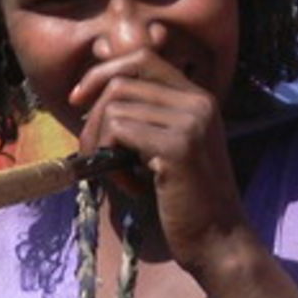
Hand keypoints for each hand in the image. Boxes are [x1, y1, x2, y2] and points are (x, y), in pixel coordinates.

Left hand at [70, 47, 248, 271]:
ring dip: (102, 146)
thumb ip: (144, 118)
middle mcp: (198, 102)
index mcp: (198, 98)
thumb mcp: (166, 148)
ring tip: (121, 177)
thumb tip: (91, 94)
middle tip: (93, 155)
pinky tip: (131, 186)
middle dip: (93, 118)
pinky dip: (112, 164)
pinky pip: (118, 133)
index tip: (78, 100)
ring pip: (114, 109)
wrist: (218, 241)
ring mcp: (191, 121)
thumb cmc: (186, 201)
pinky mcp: (178, 146)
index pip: (142, 57)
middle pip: (120, 82)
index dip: (103, 72)